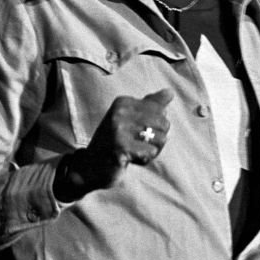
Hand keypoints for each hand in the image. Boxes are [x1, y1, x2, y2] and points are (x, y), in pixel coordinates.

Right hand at [54, 88, 172, 199]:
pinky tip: (131, 159)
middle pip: (163, 123)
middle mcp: (120, 113)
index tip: (137, 132)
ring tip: (135, 152)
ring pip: (161, 138)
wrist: (90, 166)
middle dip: (157, 138)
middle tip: (138, 145)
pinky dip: (145, 159)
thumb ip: (150, 105)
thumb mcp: (129, 119)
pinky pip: (151, 152)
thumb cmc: (114, 142)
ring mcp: (119, 130)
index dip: (156, 125)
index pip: (160, 109)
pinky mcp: (121, 148)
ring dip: (152, 150)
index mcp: (123, 103)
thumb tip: (170, 92)